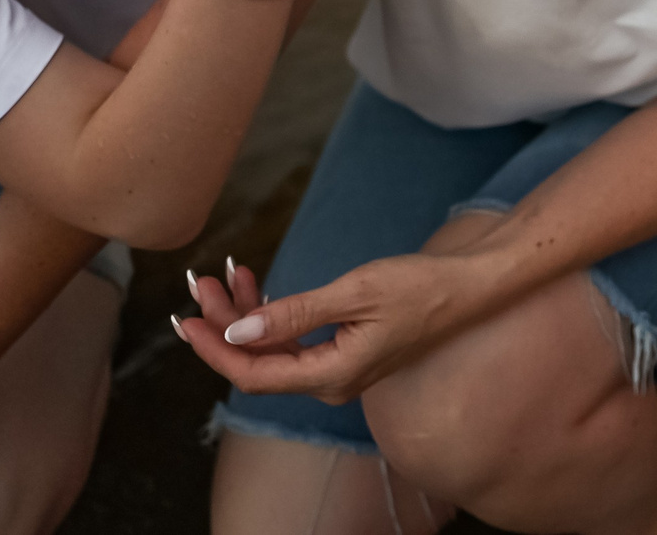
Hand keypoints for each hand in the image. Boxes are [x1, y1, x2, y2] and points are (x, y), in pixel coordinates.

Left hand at [174, 251, 495, 405]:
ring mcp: (338, 368)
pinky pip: (295, 340)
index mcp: (331, 376)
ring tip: (224, 276)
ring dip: (246, 315)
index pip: (254, 375)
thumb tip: (237, 333)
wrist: (469, 285)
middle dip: (225, 324)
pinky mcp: (346, 350)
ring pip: (275, 349)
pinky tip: (258, 287)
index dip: (215, 350)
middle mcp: (330, 381)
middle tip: (202, 281)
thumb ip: (294, 314)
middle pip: (259, 362)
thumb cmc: (419, 287)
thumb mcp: (353, 293)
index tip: (187, 318)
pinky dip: (272, 314)